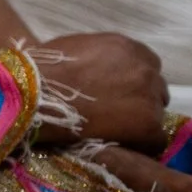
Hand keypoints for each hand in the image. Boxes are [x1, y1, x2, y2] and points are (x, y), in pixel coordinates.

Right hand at [32, 32, 168, 148]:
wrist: (35, 97)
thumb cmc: (41, 72)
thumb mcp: (73, 49)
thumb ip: (97, 56)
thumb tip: (97, 68)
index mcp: (126, 47)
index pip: (148, 64)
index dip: (133, 80)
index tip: (117, 91)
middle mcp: (144, 69)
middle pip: (156, 89)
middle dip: (139, 100)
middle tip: (115, 112)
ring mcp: (148, 98)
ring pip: (156, 114)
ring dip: (139, 122)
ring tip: (113, 131)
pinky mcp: (148, 125)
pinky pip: (155, 140)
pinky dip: (140, 144)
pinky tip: (120, 145)